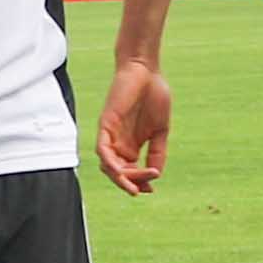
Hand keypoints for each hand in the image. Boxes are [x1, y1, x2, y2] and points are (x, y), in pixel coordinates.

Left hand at [96, 60, 171, 194]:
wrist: (146, 72)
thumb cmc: (153, 96)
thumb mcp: (160, 130)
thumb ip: (158, 152)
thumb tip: (156, 175)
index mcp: (131, 144)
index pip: (128, 171)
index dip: (138, 183)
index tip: (151, 190)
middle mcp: (118, 142)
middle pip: (117, 172)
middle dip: (130, 183)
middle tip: (145, 188)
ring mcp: (111, 134)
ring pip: (107, 164)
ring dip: (120, 177)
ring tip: (134, 185)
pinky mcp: (106, 124)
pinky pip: (102, 147)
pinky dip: (109, 161)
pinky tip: (121, 170)